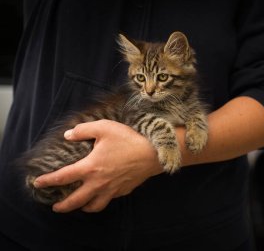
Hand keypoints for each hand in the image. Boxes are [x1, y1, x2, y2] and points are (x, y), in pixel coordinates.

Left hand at [34, 120, 162, 212]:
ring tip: (80, 206)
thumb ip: (84, 130)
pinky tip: (102, 195)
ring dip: (83, 208)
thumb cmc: (128, 140)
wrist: (152, 154)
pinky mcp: (123, 190)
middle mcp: (99, 182)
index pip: (63, 177)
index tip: (38, 183)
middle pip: (76, 201)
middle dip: (62, 206)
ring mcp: (112, 189)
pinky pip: (109, 199)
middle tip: (55, 207)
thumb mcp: (104, 128)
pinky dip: (101, 200)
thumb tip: (69, 135)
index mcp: (90, 167)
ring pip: (94, 206)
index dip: (48, 181)